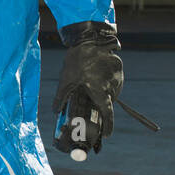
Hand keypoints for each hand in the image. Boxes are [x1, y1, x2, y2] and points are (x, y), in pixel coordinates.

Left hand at [52, 21, 122, 154]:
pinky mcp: (119, 70)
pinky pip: (114, 82)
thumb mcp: (66, 79)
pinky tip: (96, 76)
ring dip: (102, 93)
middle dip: (99, 106)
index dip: (107, 127)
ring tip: (89, 85)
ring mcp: (118, 78)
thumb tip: (55, 112)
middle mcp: (112, 87)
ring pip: (111, 92)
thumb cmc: (78, 60)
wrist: (91, 39)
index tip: (106, 136)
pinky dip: (106, 83)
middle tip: (89, 105)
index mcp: (101, 92)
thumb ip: (61, 97)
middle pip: (107, 103)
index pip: (107, 114)